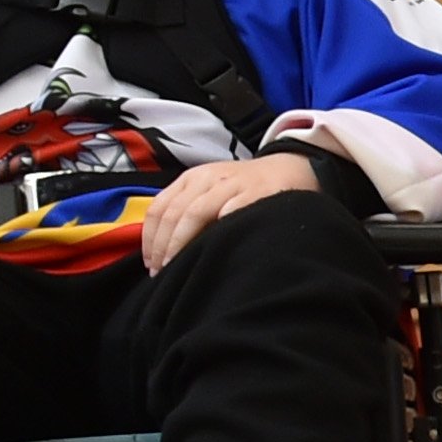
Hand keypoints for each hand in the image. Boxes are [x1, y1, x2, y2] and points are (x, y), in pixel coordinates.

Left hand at [137, 150, 318, 272]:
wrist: (290, 169)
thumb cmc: (247, 189)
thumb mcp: (212, 192)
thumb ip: (189, 211)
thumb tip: (162, 248)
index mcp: (192, 178)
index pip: (159, 208)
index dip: (151, 239)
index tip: (151, 264)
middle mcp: (207, 179)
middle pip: (174, 213)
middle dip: (163, 246)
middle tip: (163, 272)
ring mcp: (232, 185)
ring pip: (194, 213)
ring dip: (181, 244)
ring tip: (179, 267)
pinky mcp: (256, 193)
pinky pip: (231, 210)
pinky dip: (218, 228)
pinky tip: (212, 249)